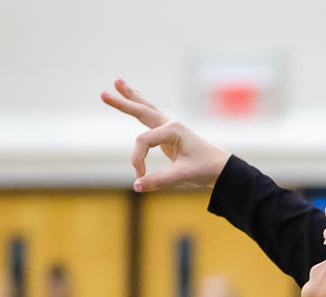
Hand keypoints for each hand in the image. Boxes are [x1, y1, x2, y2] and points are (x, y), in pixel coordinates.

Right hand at [100, 79, 229, 192]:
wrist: (222, 169)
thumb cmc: (206, 169)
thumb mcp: (182, 176)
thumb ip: (158, 180)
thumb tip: (136, 186)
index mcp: (174, 130)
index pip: (143, 141)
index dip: (138, 160)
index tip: (141, 176)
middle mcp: (171, 125)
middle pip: (142, 111)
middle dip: (123, 103)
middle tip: (103, 93)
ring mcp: (170, 128)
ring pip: (146, 109)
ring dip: (131, 97)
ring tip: (118, 82)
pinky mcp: (168, 134)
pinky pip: (150, 116)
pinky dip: (141, 105)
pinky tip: (134, 94)